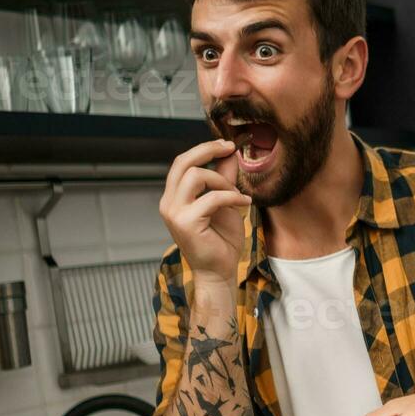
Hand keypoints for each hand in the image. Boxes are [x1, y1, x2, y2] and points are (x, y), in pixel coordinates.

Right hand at [158, 138, 251, 286]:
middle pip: (182, 162)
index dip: (203, 149)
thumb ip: (224, 178)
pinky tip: (245, 204)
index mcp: (174, 197)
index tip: (226, 145)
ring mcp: (174, 213)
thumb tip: (230, 153)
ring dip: (222, 181)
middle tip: (229, 147)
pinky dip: (232, 197)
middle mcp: (169, 202)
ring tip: (237, 195)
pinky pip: (212, 198)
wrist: (219, 270)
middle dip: (207, 150)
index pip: (181, 163)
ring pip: (195, 176)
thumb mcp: (225, 203)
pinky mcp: (185, 223)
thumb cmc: (221, 240)